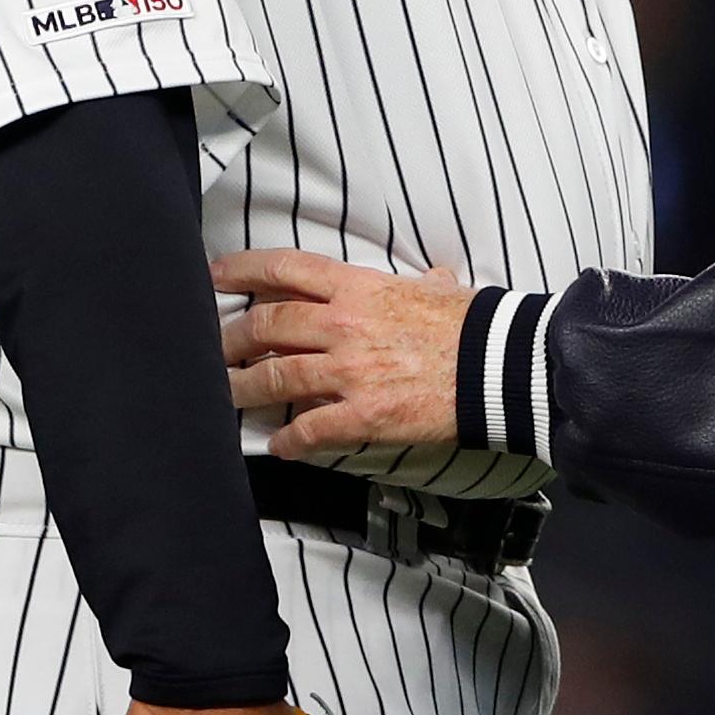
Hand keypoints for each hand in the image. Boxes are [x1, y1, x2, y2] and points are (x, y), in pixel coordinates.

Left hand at [214, 251, 476, 455]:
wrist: (499, 365)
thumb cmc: (471, 325)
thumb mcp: (439, 289)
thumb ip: (423, 283)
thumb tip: (435, 277)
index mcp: (358, 287)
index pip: (285, 268)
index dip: (242, 271)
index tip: (215, 277)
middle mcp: (343, 324)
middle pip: (266, 325)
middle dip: (232, 339)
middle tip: (216, 349)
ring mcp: (350, 371)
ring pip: (274, 377)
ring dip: (243, 389)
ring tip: (228, 396)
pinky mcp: (363, 414)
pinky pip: (310, 429)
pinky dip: (288, 440)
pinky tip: (279, 445)